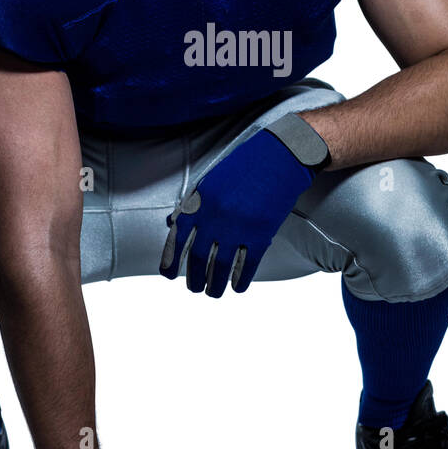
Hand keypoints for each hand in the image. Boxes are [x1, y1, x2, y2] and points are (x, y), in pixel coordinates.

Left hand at [159, 127, 313, 296]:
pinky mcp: (261, 233)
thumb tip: (172, 224)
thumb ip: (191, 203)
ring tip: (213, 293)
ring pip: (220, 267)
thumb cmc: (244, 165)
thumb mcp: (211, 179)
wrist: (280, 155)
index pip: (178, 239)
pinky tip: (238, 288)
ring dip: (214, 285)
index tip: (167, 275)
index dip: (170, 260)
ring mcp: (238, 227)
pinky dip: (240, 280)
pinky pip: (247, 265)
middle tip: (194, 288)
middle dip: (194, 278)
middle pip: (198, 258)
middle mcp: (215, 217)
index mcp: (200, 202)